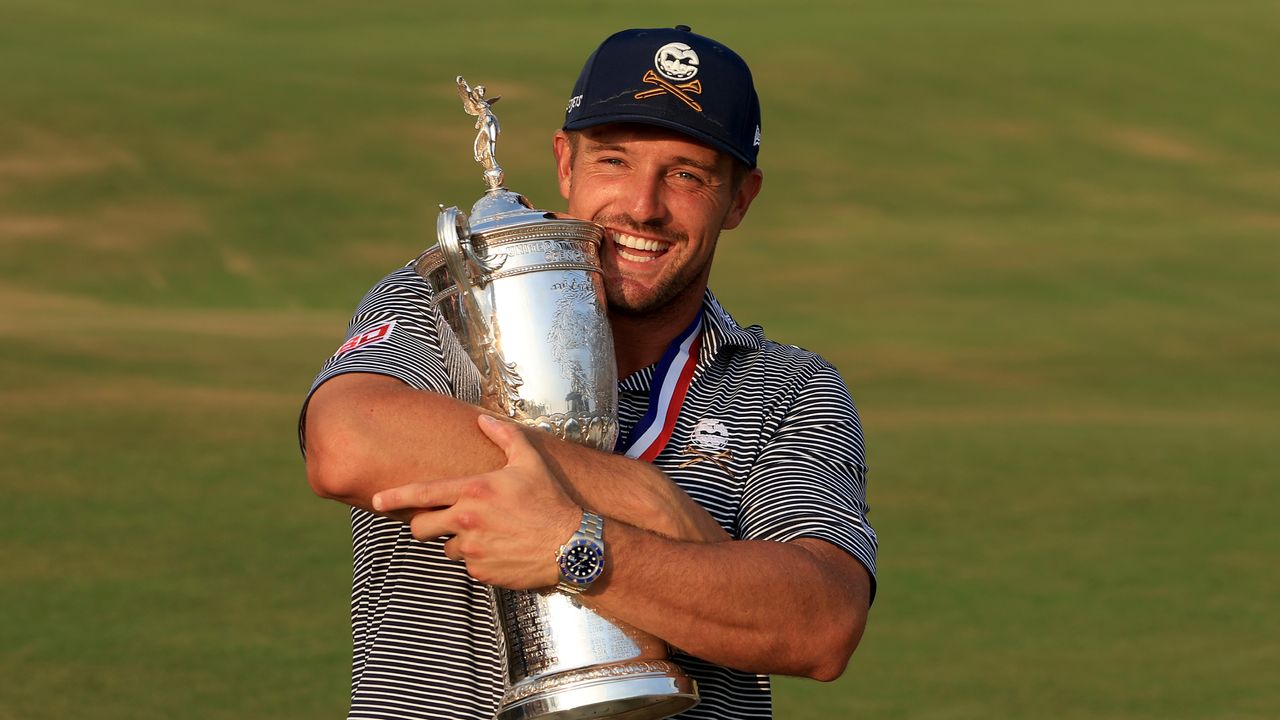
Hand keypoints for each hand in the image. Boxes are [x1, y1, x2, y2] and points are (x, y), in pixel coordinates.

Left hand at [372, 414, 581, 589]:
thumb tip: (483, 419)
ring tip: (488, 534)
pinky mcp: (481, 572)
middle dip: (424, 525)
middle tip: (439, 522)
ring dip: (458, 542)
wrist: (570, 545)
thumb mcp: (530, 461)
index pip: (422, 494)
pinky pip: (468, 566)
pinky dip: (478, 559)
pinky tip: (501, 550)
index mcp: (474, 491)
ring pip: (446, 548)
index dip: (395, 497)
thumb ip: (504, 436)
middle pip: (422, 527)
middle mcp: (467, 520)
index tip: (375, 501)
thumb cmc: (550, 499)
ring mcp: (473, 549)